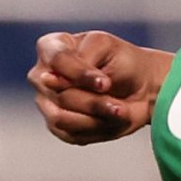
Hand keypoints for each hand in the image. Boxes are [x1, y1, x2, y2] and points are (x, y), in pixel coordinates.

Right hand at [28, 30, 166, 144]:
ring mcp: (46, 102)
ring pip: (61, 118)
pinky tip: (110, 120)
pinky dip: (95, 129)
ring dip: (95, 118)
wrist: (139, 86)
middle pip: (60, 95)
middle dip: (93, 102)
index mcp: (50, 47)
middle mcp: (41, 75)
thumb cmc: (121, 61)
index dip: (81, 74)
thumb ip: (82, 57)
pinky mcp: (56, 126)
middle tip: (118, 104)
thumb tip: (52, 81)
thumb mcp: (106, 47)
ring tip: (119, 112)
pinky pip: (69, 134)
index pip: (57, 60)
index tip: (105, 83)